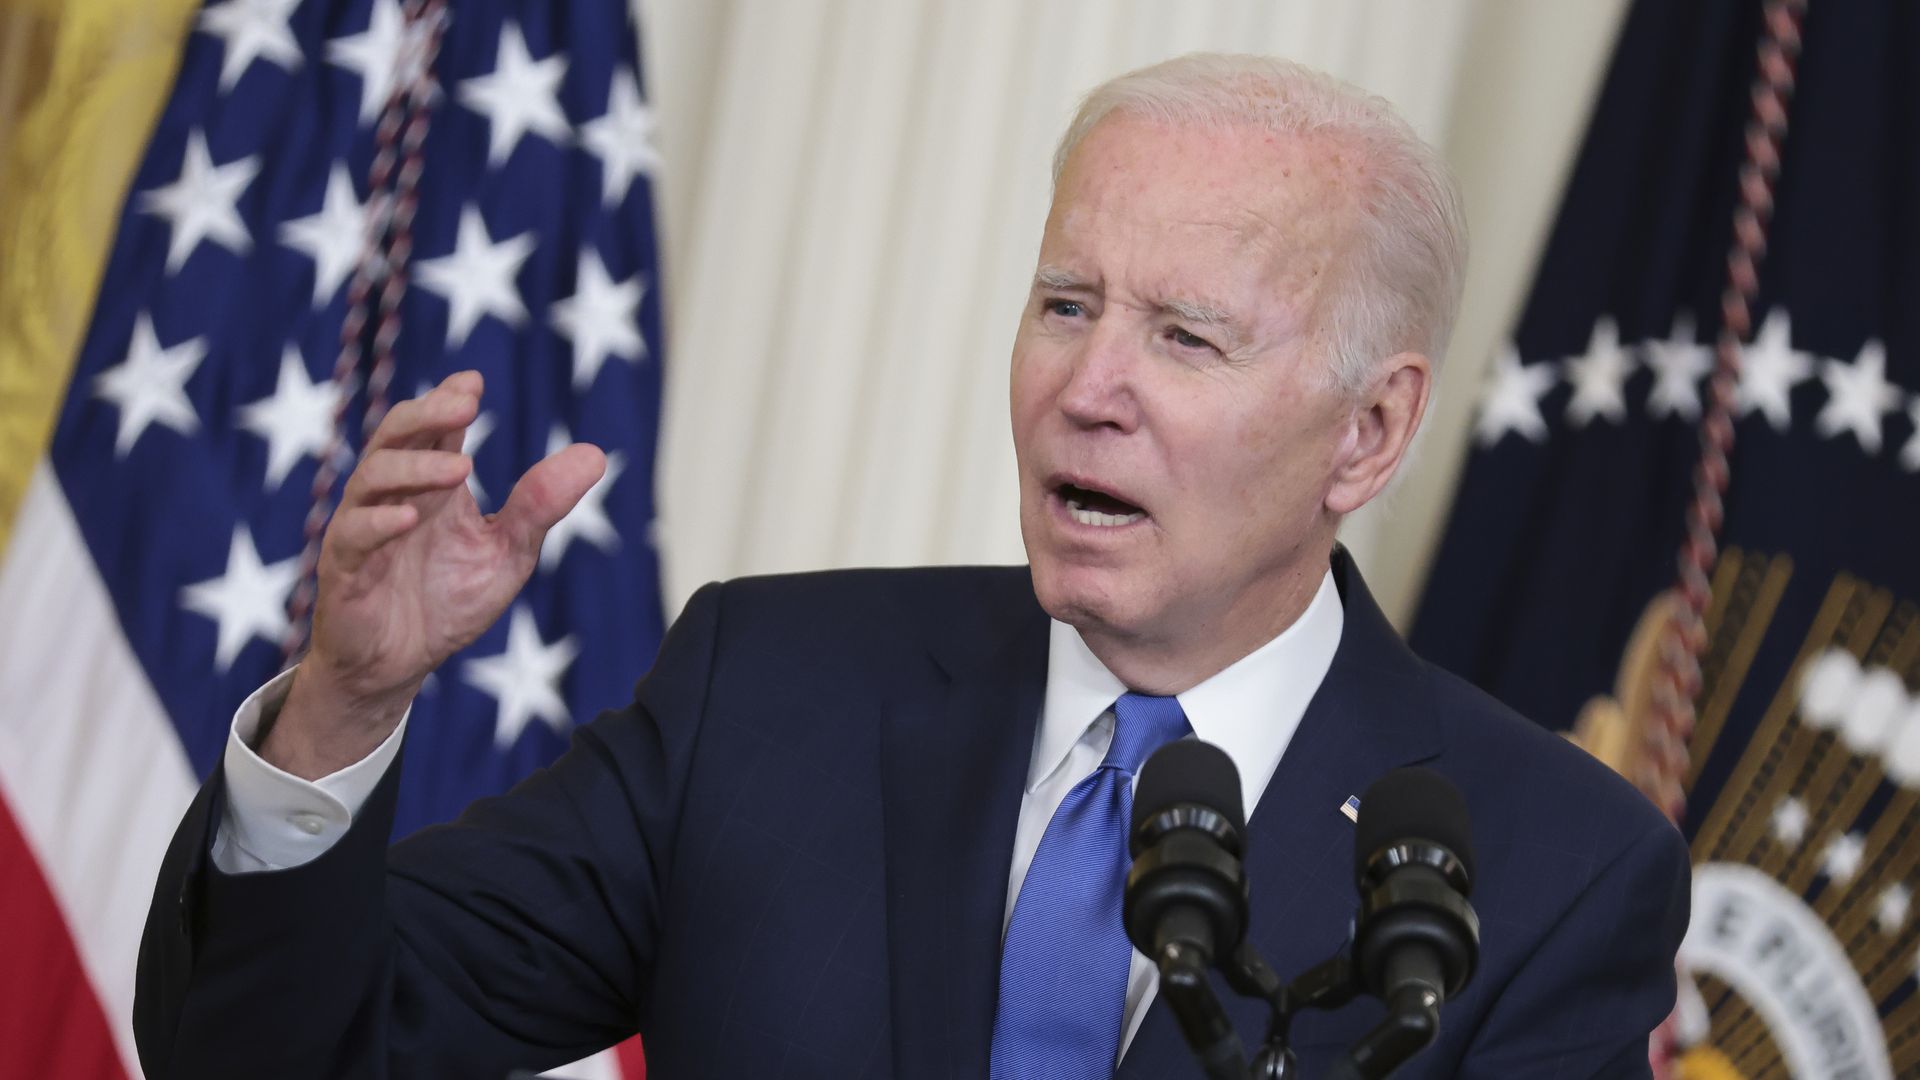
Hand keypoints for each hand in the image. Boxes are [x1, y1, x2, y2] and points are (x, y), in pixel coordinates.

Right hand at [260, 371, 605, 778]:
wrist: (399, 666)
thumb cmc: (447, 602)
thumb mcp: (508, 553)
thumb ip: (540, 506)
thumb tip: (596, 454)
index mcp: (431, 486)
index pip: (435, 428)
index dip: (449, 400)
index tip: (475, 382)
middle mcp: (393, 497)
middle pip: (394, 436)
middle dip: (426, 414)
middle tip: (464, 403)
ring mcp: (363, 530)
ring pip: (371, 479)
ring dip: (413, 467)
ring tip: (459, 467)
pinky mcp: (343, 571)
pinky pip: (351, 537)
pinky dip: (378, 524)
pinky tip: (409, 517)